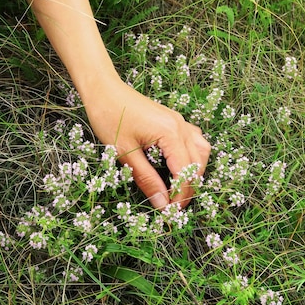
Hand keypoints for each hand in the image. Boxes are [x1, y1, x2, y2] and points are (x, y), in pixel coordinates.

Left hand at [84, 77, 210, 208]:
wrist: (103, 90)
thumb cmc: (109, 118)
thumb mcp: (124, 153)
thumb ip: (146, 179)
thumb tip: (161, 204)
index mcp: (170, 133)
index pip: (184, 172)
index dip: (179, 196)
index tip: (170, 214)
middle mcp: (180, 126)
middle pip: (197, 164)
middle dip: (189, 188)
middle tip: (173, 207)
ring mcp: (179, 121)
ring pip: (201, 152)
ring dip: (194, 173)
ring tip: (178, 189)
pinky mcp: (174, 120)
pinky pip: (194, 140)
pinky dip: (192, 157)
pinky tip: (179, 166)